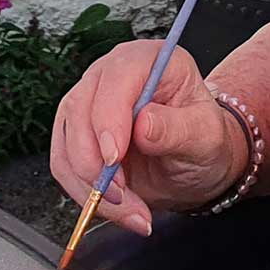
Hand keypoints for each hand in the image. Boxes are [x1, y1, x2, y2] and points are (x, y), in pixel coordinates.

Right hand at [50, 40, 239, 234]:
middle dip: (95, 161)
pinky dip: (86, 194)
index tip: (113, 157)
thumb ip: (177, 128)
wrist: (192, 162)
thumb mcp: (205, 135)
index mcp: (148, 60)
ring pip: (67, 143)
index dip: (109, 117)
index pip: (118, 76)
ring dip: (91, 185)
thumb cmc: (202, 138)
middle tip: (123, 194)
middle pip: (80, 109)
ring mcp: (88, 102)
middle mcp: (111, 75)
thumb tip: (143, 124)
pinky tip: (118, 207)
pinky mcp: (74, 134)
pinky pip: (65, 166)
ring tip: (130, 209)